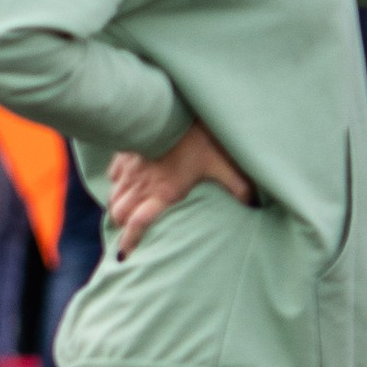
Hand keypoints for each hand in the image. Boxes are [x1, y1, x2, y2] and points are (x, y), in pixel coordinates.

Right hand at [106, 124, 255, 256]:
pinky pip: (114, 177)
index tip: (125, 255)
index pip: (139, 224)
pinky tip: (124, 184)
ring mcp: (130, 171)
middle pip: (120, 214)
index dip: (130, 241)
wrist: (170, 111)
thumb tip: (253, 204)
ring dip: (117, 208)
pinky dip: (116, 185)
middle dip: (121, 226)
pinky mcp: (124, 156)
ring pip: (113, 197)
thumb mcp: (223, 164)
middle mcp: (142, 185)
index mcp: (163, 192)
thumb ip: (238, 187)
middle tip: (127, 233)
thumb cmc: (197, 139)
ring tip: (123, 214)